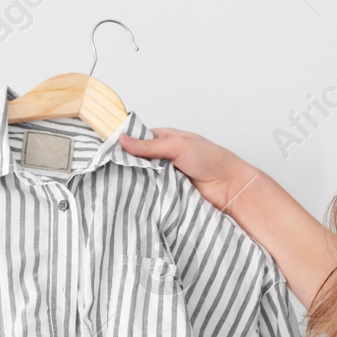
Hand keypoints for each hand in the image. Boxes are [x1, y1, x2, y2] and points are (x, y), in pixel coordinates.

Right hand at [118, 127, 260, 213]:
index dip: (123, 143)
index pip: (138, 139)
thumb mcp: (177, 145)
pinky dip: (146, 195)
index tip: (106, 149)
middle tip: (109, 169)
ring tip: (118, 184)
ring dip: (136, 181)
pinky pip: (152, 194)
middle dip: (126, 165)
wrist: (230, 188)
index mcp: (166, 139)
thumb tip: (122, 140)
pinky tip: (134, 197)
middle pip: (137, 160)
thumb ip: (149, 145)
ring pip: (143, 178)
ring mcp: (165, 177)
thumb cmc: (211, 160)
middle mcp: (164, 158)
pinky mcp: (168, 194)